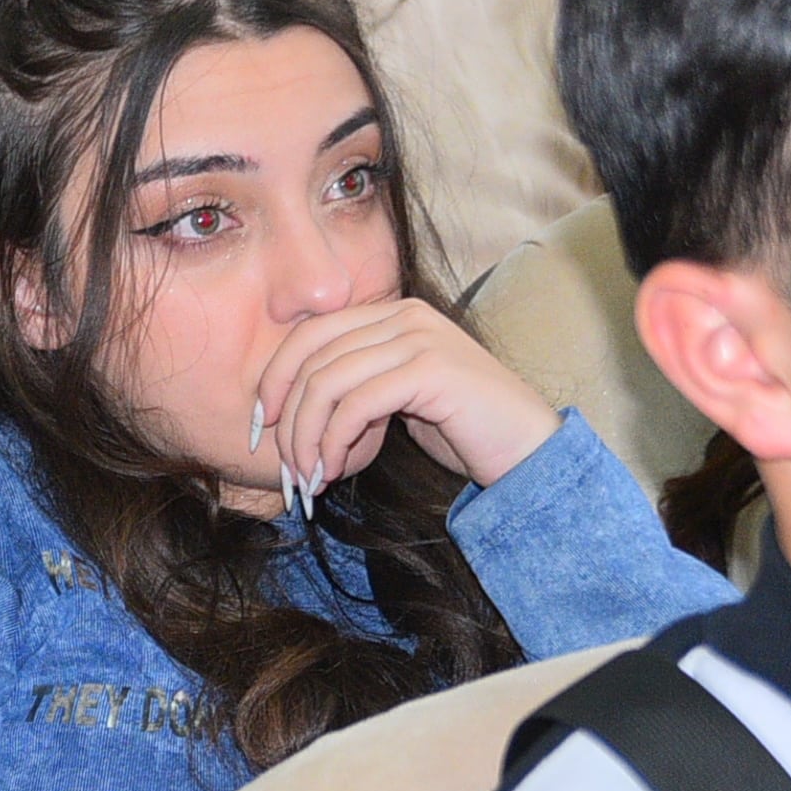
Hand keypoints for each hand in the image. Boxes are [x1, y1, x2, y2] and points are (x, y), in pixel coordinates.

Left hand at [250, 299, 560, 511]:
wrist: (529, 450)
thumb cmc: (463, 430)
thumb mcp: (398, 398)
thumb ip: (356, 386)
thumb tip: (290, 408)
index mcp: (394, 313)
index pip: (310, 332)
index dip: (275, 377)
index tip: (261, 426)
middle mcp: (405, 315)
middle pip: (312, 356)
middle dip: (287, 417)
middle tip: (287, 466)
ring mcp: (419, 338)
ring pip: (328, 382)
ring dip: (308, 437)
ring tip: (310, 477)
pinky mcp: (430, 370)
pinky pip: (357, 404)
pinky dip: (335, 441)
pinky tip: (335, 469)